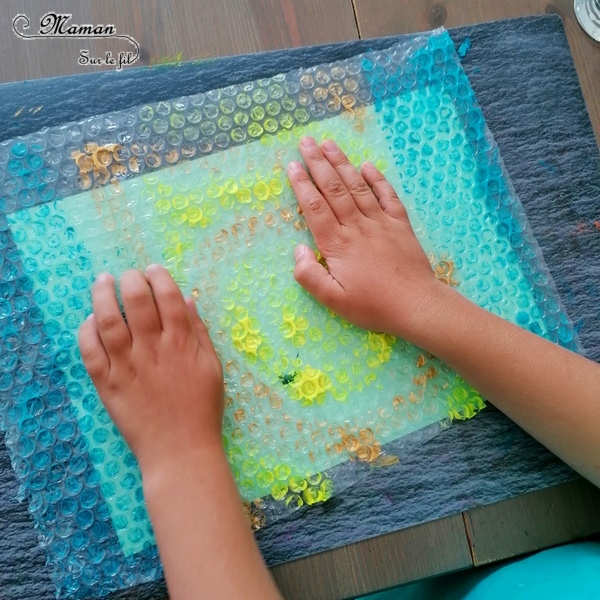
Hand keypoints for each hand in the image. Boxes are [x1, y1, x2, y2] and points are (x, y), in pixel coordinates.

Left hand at [78, 264, 223, 472]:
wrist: (180, 450)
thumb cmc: (202, 408)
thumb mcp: (212, 366)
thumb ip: (199, 332)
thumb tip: (188, 299)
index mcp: (181, 343)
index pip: (167, 296)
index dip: (159, 277)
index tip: (153, 270)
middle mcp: (152, 349)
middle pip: (135, 301)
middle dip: (130, 279)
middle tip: (129, 275)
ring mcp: (127, 365)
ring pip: (107, 320)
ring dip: (102, 295)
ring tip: (102, 281)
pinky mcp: (108, 383)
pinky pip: (90, 351)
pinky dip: (86, 330)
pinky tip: (90, 320)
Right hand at [287, 136, 444, 341]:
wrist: (416, 304)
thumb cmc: (373, 306)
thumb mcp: (333, 300)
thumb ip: (309, 275)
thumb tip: (298, 250)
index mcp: (338, 244)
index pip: (315, 207)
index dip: (301, 185)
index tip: (291, 165)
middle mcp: (357, 226)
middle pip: (334, 189)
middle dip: (318, 163)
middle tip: (306, 141)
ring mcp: (381, 222)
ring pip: (357, 186)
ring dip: (342, 163)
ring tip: (329, 144)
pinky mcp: (400, 225)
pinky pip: (387, 196)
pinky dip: (377, 179)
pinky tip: (368, 166)